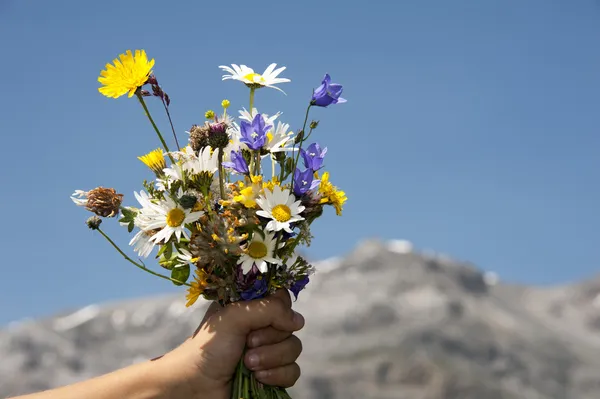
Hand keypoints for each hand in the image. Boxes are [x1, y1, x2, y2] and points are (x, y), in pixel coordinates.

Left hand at [157, 289, 304, 398]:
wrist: (195, 386)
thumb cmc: (209, 348)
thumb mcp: (235, 317)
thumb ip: (269, 309)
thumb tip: (298, 321)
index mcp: (251, 308)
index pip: (282, 299)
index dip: (279, 308)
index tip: (266, 317)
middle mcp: (261, 327)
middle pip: (291, 325)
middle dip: (270, 337)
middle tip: (248, 343)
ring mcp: (268, 351)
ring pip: (294, 348)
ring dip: (272, 357)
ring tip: (248, 364)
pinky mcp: (272, 375)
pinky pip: (293, 372)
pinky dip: (277, 375)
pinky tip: (258, 378)